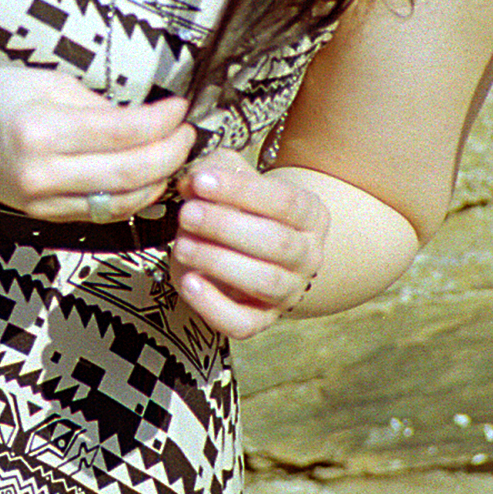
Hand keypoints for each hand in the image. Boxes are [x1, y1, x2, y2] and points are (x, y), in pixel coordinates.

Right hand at [0, 65, 194, 219]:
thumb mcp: (50, 84)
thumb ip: (99, 108)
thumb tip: (146, 122)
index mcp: (42, 130)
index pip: (122, 132)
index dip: (161, 121)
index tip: (180, 108)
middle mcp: (41, 173)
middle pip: (128, 174)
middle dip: (169, 154)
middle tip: (187, 133)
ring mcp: (41, 201)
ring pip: (120, 202)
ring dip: (157, 181)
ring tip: (174, 155)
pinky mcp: (42, 216)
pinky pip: (100, 213)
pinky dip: (131, 198)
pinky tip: (148, 179)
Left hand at [170, 149, 328, 339]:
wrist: (253, 248)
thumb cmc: (241, 205)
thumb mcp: (234, 178)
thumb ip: (215, 170)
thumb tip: (192, 182)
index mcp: (310, 214)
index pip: (284, 201)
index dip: (241, 190)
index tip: (201, 181)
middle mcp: (309, 256)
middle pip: (277, 243)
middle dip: (226, 227)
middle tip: (186, 214)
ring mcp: (288, 292)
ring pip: (264, 282)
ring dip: (219, 263)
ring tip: (182, 245)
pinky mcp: (261, 321)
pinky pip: (242, 323)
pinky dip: (213, 305)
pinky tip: (188, 282)